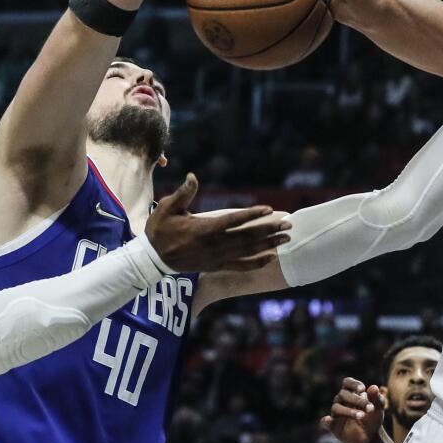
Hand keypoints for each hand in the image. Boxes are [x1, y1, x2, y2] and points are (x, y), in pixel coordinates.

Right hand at [145, 174, 290, 271]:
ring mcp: (217, 258)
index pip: (234, 220)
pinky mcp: (216, 266)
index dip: (253, 215)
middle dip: (269, 230)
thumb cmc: (160, 229)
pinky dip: (257, 262)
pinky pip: (241, 266)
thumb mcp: (167, 207)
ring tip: (286, 238)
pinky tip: (271, 257)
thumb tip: (193, 176)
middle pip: (247, 237)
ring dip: (268, 244)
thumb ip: (183, 193)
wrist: (153, 258)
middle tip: (289, 224)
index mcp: (204, 228)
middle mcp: (214, 244)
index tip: (269, 209)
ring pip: (248, 251)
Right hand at [320, 377, 384, 442]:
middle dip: (357, 400)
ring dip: (349, 411)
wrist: (372, 437)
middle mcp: (341, 401)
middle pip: (343, 394)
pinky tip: (328, 420)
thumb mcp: (378, 408)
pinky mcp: (334, 427)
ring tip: (362, 415)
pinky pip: (326, 422)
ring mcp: (336, 414)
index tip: (362, 389)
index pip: (347, 383)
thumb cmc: (373, 418)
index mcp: (351, 393)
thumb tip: (373, 387)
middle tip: (370, 408)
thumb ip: (377, 398)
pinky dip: (326, 421)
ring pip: (336, 407)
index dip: (353, 384)